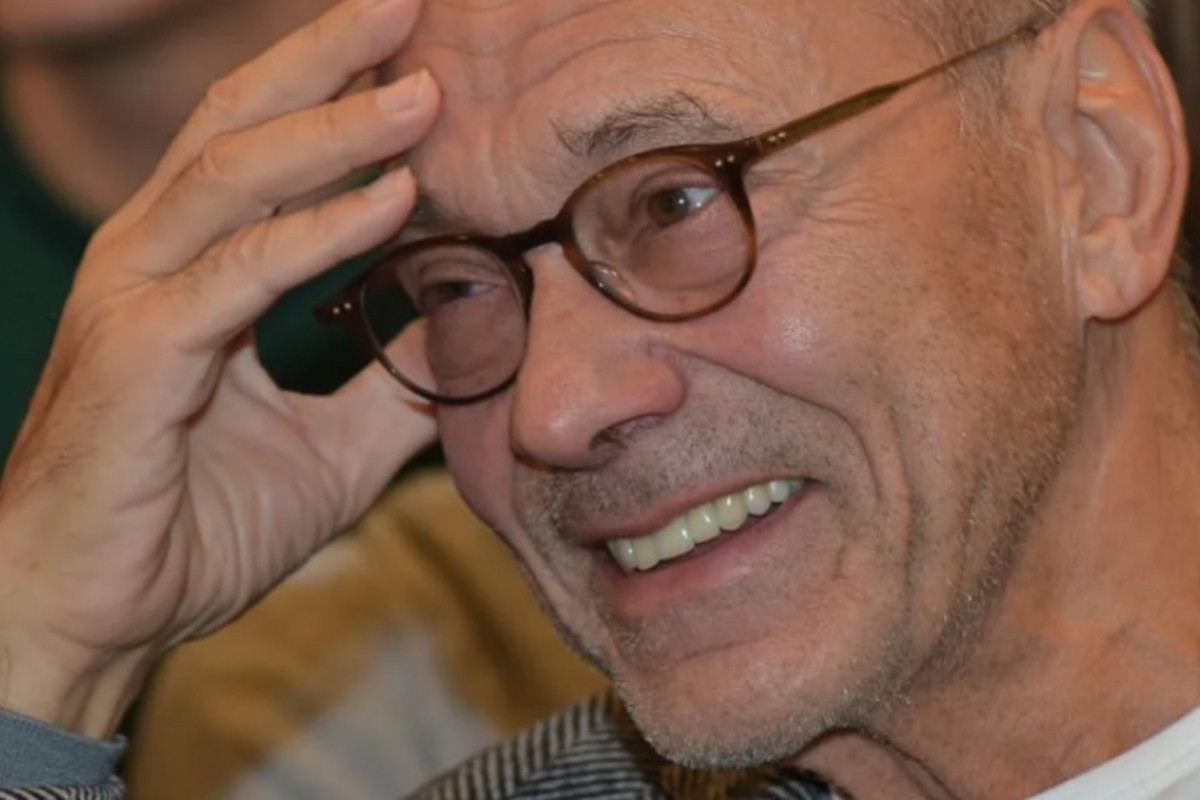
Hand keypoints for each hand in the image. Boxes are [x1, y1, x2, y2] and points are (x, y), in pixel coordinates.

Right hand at [0, 0, 438, 737]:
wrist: (102, 611)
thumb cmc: (197, 521)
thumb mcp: (333, 446)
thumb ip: (396, 385)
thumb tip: (475, 344)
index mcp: (197, 266)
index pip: (267, 147)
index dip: (338, 92)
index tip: (426, 55)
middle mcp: (157, 258)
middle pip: (243, 123)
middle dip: (329, 58)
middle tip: (415, 7)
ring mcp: (137, 299)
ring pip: (236, 177)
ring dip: (335, 125)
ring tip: (426, 88)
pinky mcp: (137, 354)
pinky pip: (239, 275)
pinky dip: (318, 234)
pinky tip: (392, 201)